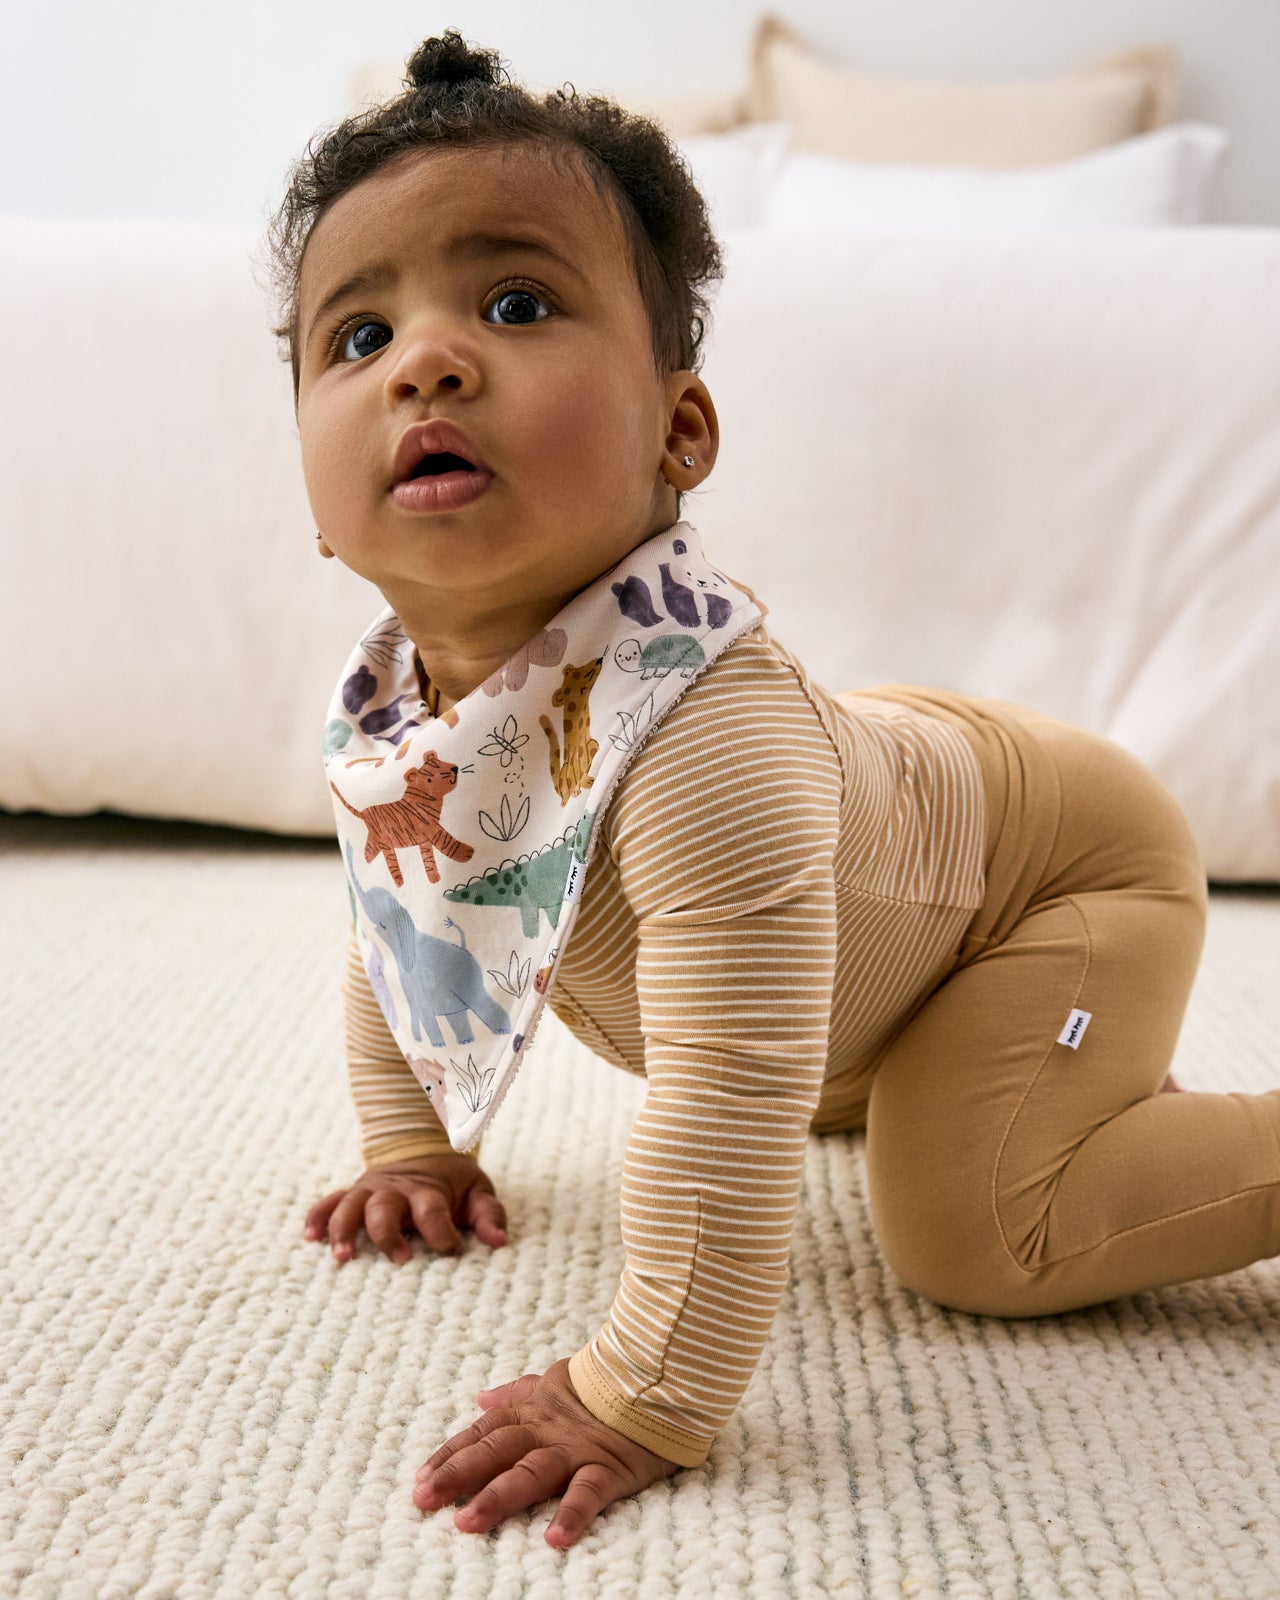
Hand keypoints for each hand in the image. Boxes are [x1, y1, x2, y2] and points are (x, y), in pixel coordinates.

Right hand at [302, 1153, 507, 1262]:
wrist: (425, 1149)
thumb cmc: (453, 1183)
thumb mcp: (477, 1192)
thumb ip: (489, 1215)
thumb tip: (498, 1241)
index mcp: (427, 1190)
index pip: (432, 1210)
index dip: (442, 1231)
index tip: (451, 1250)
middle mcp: (395, 1191)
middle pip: (384, 1208)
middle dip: (388, 1233)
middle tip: (399, 1259)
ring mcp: (370, 1191)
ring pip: (350, 1206)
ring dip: (343, 1229)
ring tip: (341, 1257)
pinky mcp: (353, 1194)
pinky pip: (329, 1202)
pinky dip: (318, 1217)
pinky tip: (310, 1238)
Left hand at [413, 1358, 681, 1546]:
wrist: (659, 1371)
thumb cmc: (605, 1382)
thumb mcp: (554, 1379)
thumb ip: (517, 1393)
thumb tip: (481, 1399)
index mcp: (533, 1412)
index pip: (483, 1433)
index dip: (451, 1455)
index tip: (420, 1479)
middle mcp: (548, 1432)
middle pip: (496, 1452)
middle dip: (458, 1476)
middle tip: (423, 1500)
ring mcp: (577, 1450)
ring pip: (532, 1473)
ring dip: (499, 1496)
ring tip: (468, 1523)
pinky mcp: (611, 1466)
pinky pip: (589, 1492)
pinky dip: (572, 1513)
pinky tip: (554, 1539)